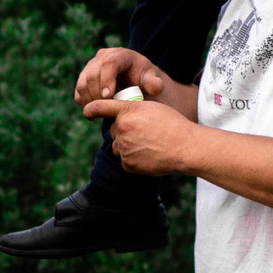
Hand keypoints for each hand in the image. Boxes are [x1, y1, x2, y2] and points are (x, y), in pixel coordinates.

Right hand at [73, 47, 171, 109]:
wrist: (134, 83)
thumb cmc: (143, 81)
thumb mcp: (151, 80)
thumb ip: (154, 84)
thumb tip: (155, 87)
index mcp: (120, 55)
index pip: (108, 64)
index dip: (106, 80)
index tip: (108, 97)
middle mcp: (102, 57)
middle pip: (92, 75)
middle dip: (98, 94)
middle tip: (107, 108)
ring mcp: (91, 67)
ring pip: (82, 84)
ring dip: (91, 100)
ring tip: (103, 110)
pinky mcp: (83, 78)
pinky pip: (78, 92)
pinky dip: (84, 103)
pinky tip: (96, 110)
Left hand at [84, 97, 201, 175]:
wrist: (186, 148)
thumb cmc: (173, 125)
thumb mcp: (152, 108)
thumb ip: (133, 110)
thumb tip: (119, 118)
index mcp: (128, 111)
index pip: (99, 107)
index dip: (90, 110)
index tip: (87, 112)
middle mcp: (122, 128)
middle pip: (115, 130)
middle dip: (125, 131)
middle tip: (145, 133)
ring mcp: (123, 147)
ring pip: (119, 146)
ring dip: (128, 146)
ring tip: (150, 144)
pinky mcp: (127, 164)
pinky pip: (125, 160)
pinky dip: (134, 159)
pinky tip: (150, 156)